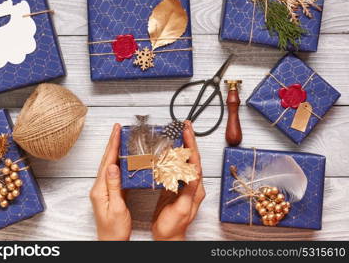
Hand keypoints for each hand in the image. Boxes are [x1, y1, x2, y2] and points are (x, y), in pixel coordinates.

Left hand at [90, 123, 131, 240]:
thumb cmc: (114, 229)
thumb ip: (114, 186)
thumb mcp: (116, 207)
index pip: (107, 162)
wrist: (110, 241)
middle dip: (112, 143)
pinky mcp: (108, 193)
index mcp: (100, 189)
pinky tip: (122, 158)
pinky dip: (117, 161)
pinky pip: (113, 173)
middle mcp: (99, 188)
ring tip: (120, 138)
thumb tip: (113, 166)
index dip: (113, 145)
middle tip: (117, 129)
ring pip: (109, 165)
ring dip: (114, 150)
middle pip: (107, 160)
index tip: (116, 131)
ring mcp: (103, 190)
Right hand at [152, 121, 204, 240]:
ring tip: (180, 132)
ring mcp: (184, 186)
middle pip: (192, 158)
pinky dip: (174, 156)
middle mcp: (192, 185)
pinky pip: (177, 167)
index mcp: (195, 189)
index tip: (187, 132)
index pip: (195, 162)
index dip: (192, 145)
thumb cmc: (173, 226)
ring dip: (184, 145)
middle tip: (186, 125)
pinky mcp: (176, 187)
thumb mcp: (181, 209)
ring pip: (185, 161)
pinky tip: (170, 150)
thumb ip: (187, 191)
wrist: (168, 237)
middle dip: (190, 140)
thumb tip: (193, 173)